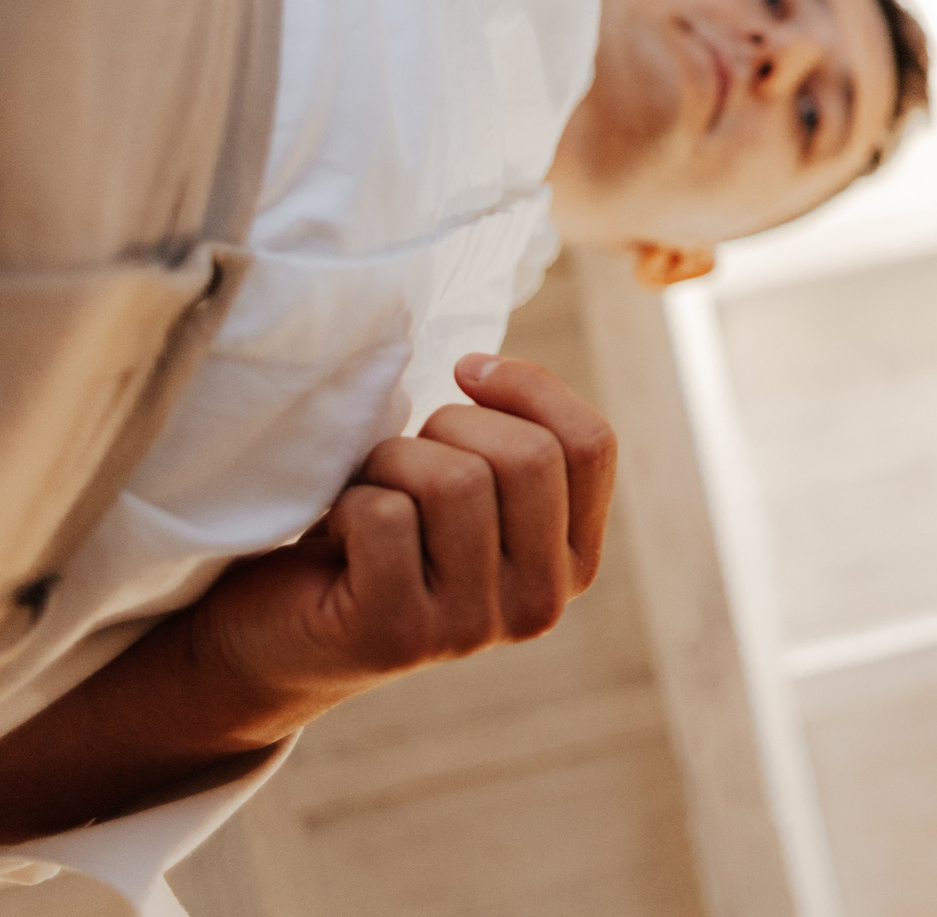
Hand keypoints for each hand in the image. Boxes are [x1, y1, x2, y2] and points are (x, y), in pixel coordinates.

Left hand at [189, 354, 616, 723]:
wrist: (279, 633)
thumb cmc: (382, 533)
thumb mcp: (472, 485)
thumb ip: (511, 440)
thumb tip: (480, 366)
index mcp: (572, 560)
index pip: (591, 444)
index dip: (531, 386)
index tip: (468, 370)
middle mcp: (539, 604)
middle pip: (529, 457)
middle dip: (450, 425)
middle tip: (405, 456)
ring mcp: (472, 629)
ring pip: (455, 481)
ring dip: (391, 462)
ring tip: (369, 491)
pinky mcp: (397, 637)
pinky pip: (385, 517)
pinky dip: (348, 504)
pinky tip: (338, 538)